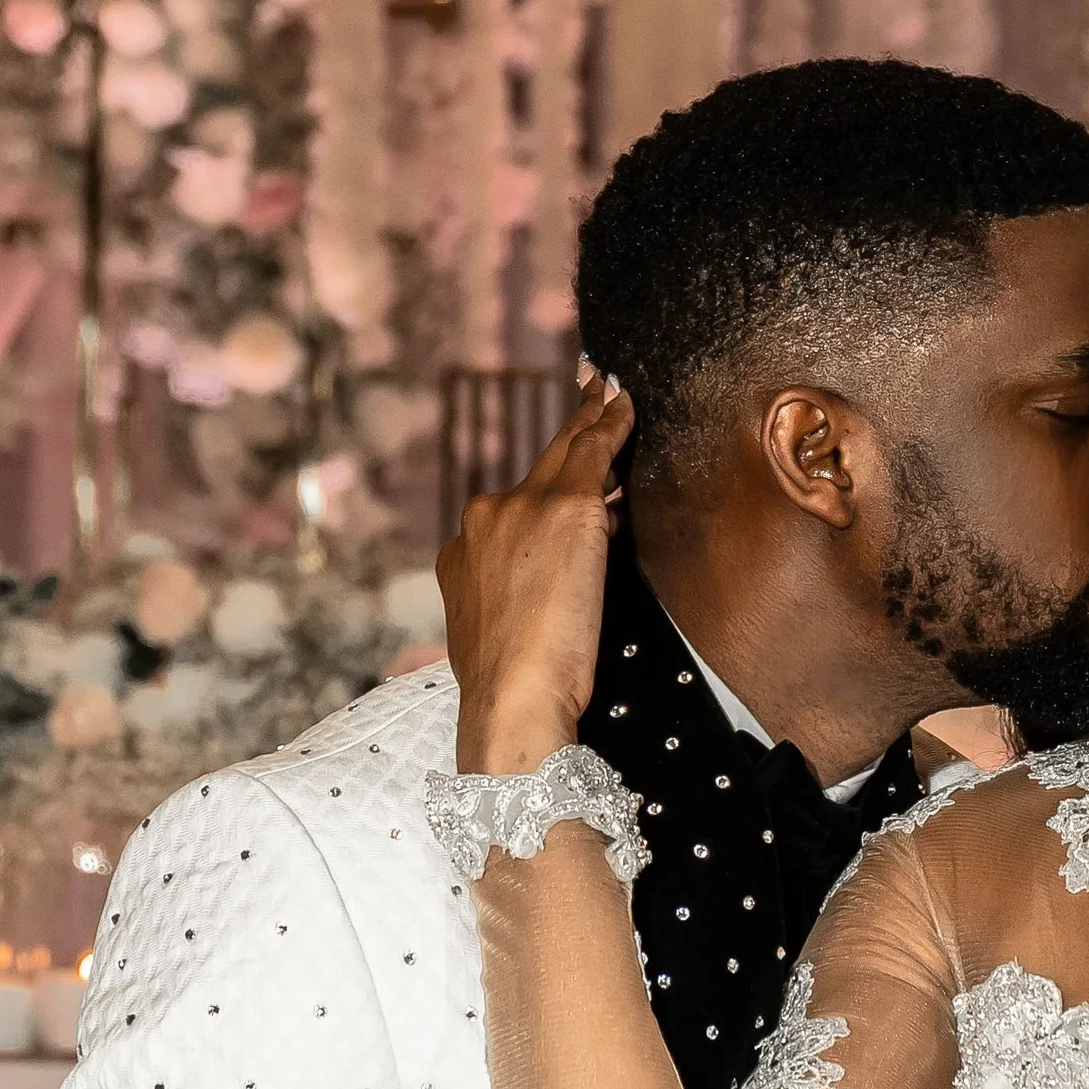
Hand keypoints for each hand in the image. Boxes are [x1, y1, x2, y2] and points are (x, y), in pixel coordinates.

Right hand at [438, 371, 632, 772]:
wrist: (513, 697)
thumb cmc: (514, 689)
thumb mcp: (504, 637)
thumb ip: (522, 599)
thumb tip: (563, 580)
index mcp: (463, 555)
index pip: (511, 515)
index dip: (539, 501)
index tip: (551, 490)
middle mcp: (482, 520)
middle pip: (536, 471)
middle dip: (566, 437)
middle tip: (588, 394)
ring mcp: (520, 509)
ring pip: (566, 456)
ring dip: (592, 423)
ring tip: (610, 391)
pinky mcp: (566, 509)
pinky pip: (595, 452)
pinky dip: (611, 424)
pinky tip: (625, 404)